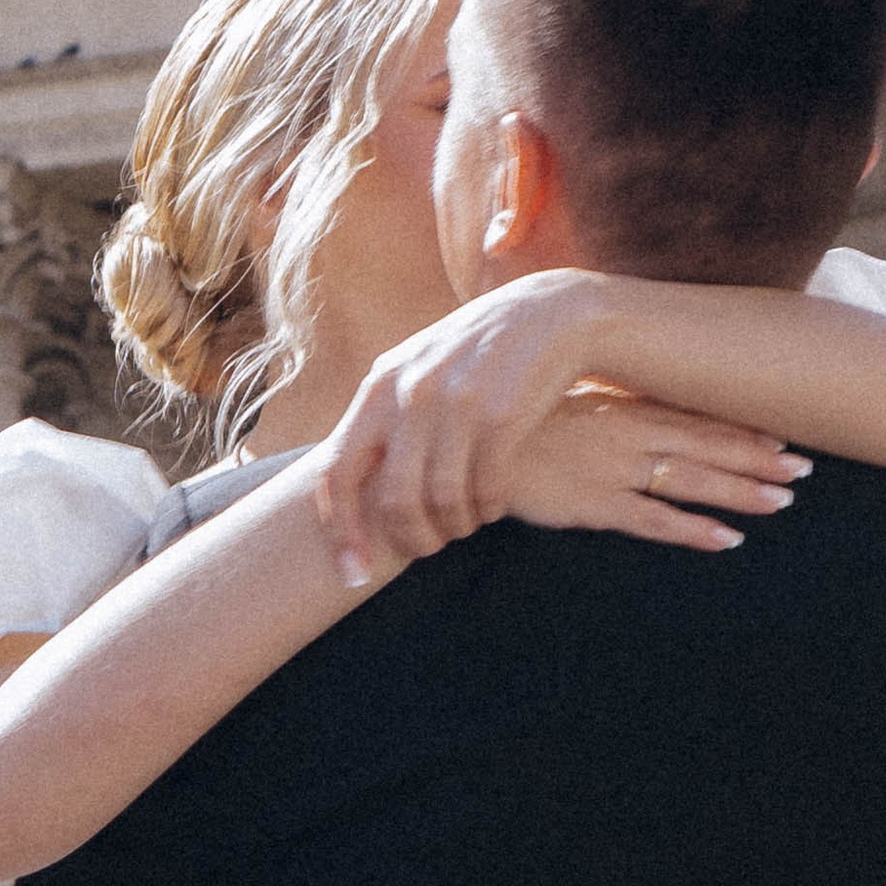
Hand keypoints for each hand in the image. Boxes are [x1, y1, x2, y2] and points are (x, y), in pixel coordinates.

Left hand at [313, 271, 640, 573]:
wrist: (548, 315)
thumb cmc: (473, 358)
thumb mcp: (415, 372)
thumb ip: (379, 420)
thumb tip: (340, 489)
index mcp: (378, 386)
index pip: (337, 471)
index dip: (339, 530)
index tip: (352, 571)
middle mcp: (411, 393)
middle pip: (393, 498)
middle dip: (409, 539)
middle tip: (428, 549)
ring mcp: (457, 402)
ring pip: (442, 500)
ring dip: (454, 527)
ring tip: (464, 525)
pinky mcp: (503, 414)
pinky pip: (486, 489)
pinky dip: (487, 509)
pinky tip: (492, 506)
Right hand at [316, 359, 806, 581]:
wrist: (448, 448)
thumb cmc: (493, 426)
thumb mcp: (546, 404)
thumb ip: (583, 405)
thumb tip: (607, 402)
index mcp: (611, 406)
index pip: (686, 411)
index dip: (736, 423)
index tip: (781, 429)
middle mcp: (618, 433)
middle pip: (703, 443)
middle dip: (756, 455)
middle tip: (806, 466)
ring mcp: (606, 468)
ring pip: (689, 479)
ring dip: (740, 490)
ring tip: (785, 500)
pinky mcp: (588, 504)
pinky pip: (652, 521)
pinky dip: (692, 530)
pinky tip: (727, 540)